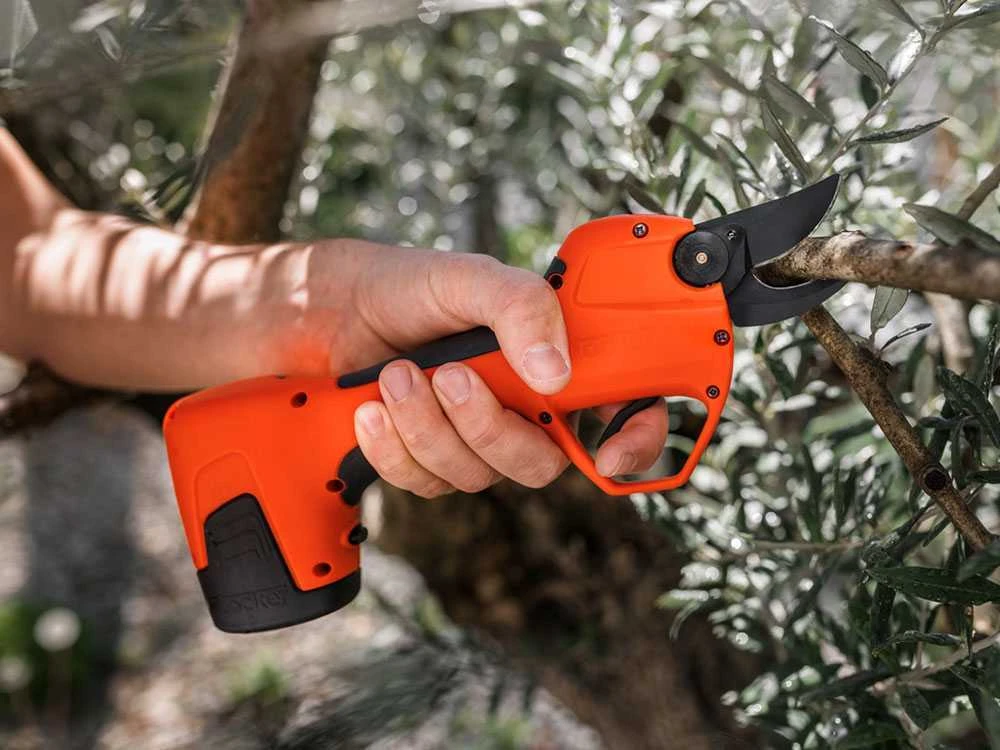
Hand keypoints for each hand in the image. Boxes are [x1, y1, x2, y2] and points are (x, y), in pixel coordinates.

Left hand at [337, 244, 667, 496]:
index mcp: (552, 357)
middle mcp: (522, 407)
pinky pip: (426, 484)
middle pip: (541, 463)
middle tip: (449, 376)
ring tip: (396, 375)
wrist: (330, 309)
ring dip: (428, 428)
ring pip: (477, 476)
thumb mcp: (469, 279)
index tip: (607, 454)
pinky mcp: (428, 461)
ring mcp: (475, 439)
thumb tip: (555, 373)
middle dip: (488, 428)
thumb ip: (521, 309)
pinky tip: (372, 409)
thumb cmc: (405, 286)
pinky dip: (394, 448)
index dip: (633, 441)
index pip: (621, 409)